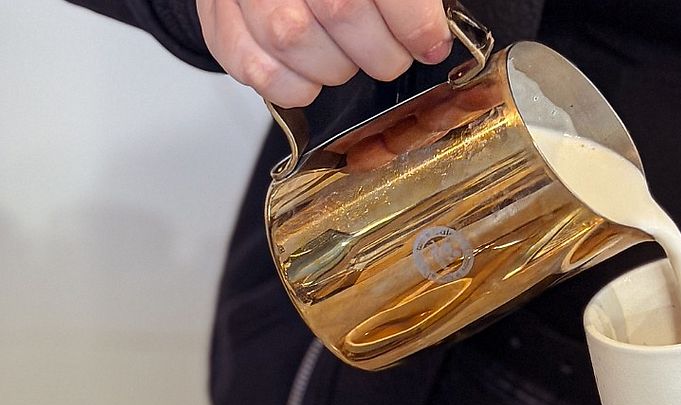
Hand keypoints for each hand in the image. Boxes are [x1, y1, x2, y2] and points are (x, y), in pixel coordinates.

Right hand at [196, 0, 452, 105]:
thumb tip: (431, 28)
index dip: (414, 22)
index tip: (431, 43)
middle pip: (340, 11)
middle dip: (381, 53)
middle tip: (390, 57)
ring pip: (295, 41)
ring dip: (335, 68)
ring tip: (345, 58)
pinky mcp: (218, 18)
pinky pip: (257, 69)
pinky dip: (293, 86)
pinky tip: (310, 76)